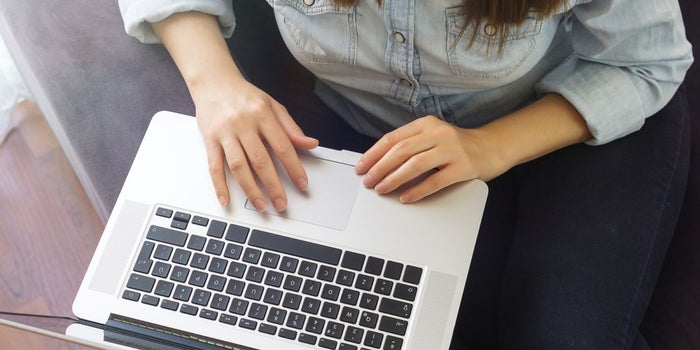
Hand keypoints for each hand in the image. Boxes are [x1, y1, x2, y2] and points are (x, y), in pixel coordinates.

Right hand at [194, 77, 317, 211]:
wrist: (213, 81)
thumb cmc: (244, 95)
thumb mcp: (273, 105)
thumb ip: (291, 127)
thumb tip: (311, 144)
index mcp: (263, 114)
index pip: (282, 146)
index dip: (294, 167)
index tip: (302, 184)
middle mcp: (243, 124)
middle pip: (260, 160)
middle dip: (273, 185)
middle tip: (282, 204)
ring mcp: (225, 133)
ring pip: (238, 166)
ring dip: (250, 189)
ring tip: (261, 205)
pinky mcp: (209, 139)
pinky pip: (214, 166)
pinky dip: (219, 185)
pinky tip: (226, 199)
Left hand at [355, 115, 506, 202]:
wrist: (493, 147)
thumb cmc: (458, 146)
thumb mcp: (433, 137)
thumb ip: (411, 145)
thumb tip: (380, 163)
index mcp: (426, 125)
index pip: (393, 138)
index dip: (374, 154)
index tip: (362, 167)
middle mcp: (438, 134)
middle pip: (401, 150)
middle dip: (380, 167)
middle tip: (368, 181)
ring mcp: (452, 150)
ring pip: (415, 164)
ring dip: (394, 178)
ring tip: (382, 189)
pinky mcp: (463, 166)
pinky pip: (435, 180)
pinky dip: (418, 190)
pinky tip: (406, 197)